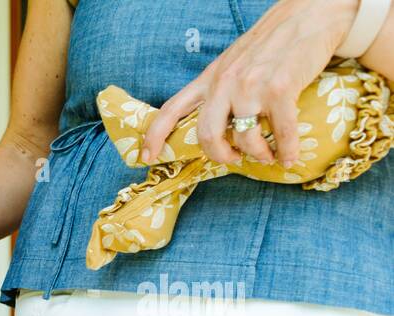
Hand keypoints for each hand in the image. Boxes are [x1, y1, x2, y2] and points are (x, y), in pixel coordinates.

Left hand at [140, 0, 360, 168]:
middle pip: (206, 135)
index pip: (172, 109)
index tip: (146, 157)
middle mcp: (226, 83)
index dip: (154, 136)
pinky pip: (281, 133)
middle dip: (219, 155)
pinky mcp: (281, 90)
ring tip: (267, 154)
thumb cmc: (271, 42)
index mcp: (210, 78)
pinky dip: (286, 151)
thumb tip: (214, 122)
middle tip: (233, 159)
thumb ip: (219, 88)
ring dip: (257, 154)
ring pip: (244, 139)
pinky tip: (289, 158)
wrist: (308, 13)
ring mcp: (252, 87)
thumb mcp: (232, 62)